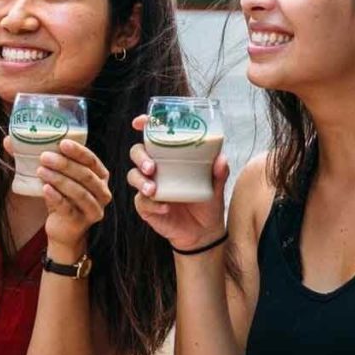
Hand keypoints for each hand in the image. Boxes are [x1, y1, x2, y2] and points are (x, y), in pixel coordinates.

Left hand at [4, 136, 111, 249]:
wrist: (62, 229)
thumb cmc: (61, 197)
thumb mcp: (55, 177)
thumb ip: (39, 159)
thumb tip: (9, 141)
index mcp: (100, 176)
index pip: (92, 160)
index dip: (79, 151)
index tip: (62, 143)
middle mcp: (102, 192)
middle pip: (86, 175)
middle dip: (65, 164)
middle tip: (45, 157)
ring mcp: (93, 209)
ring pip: (79, 192)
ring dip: (59, 179)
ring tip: (40, 171)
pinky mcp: (80, 222)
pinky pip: (68, 208)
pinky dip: (56, 197)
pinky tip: (45, 189)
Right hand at [127, 115, 228, 251]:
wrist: (204, 232)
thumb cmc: (207, 203)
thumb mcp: (215, 186)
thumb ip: (218, 172)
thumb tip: (221, 159)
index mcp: (170, 157)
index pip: (152, 137)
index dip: (144, 126)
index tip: (139, 123)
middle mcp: (156, 169)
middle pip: (137, 153)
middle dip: (141, 158)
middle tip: (152, 167)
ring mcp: (149, 187)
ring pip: (133, 176)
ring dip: (141, 181)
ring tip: (153, 190)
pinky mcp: (147, 206)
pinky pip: (141, 202)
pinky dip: (152, 204)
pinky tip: (164, 208)